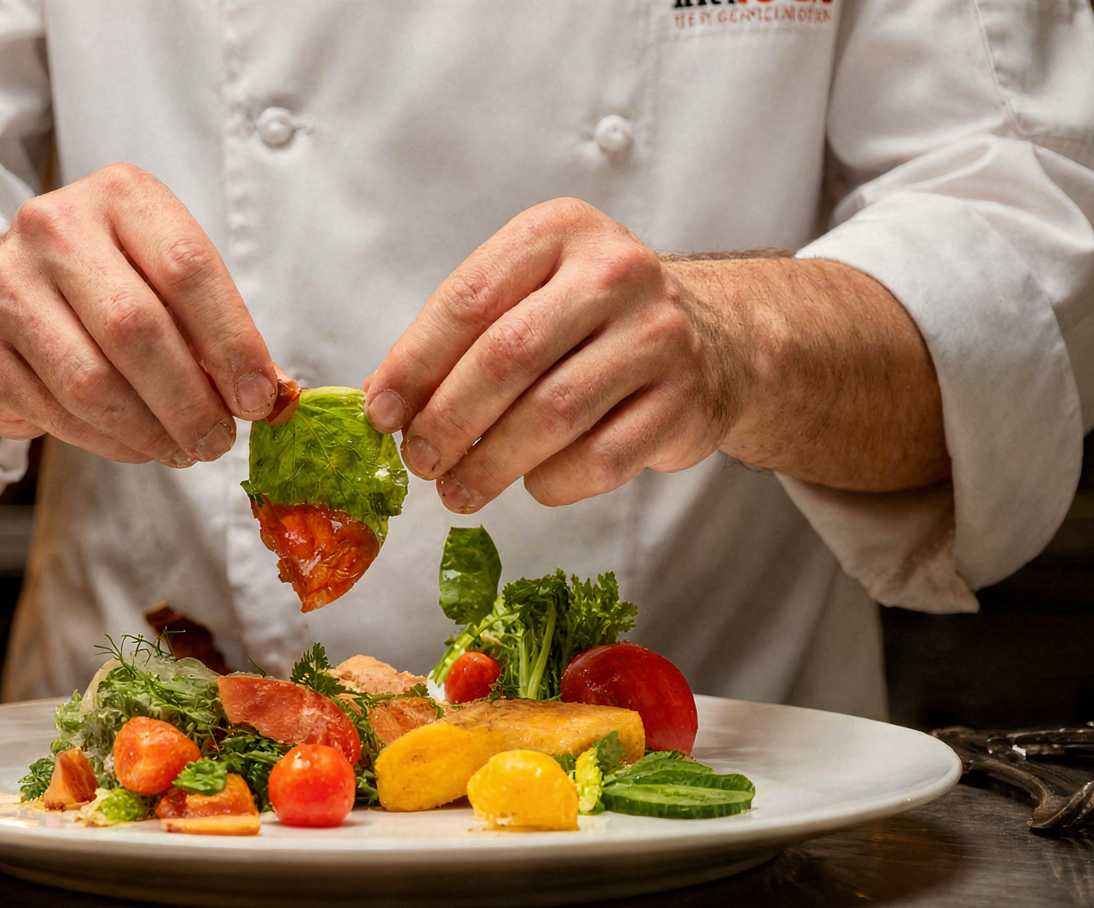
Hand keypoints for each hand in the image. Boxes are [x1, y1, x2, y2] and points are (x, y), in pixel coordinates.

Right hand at [0, 163, 279, 465]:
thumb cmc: (102, 287)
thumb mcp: (164, 281)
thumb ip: (216, 331)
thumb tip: (272, 396)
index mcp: (120, 195)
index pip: (187, 266)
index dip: (231, 340)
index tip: (259, 398)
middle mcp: (56, 227)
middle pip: (136, 327)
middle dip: (189, 400)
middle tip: (218, 440)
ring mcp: (9, 284)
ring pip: (92, 382)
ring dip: (150, 431)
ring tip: (182, 450)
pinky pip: (58, 413)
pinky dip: (109, 442)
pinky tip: (136, 445)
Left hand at [363, 199, 750, 510]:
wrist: (714, 338)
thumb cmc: (590, 320)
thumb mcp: (526, 296)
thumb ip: (458, 337)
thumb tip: (383, 401)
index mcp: (559, 231)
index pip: (468, 299)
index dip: (414, 364)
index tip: (379, 413)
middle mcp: (614, 273)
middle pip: (507, 357)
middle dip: (447, 420)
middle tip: (419, 461)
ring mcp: (657, 336)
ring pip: (552, 414)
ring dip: (490, 464)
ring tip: (458, 488)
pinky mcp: (684, 402)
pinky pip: (600, 460)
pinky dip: (552, 483)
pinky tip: (532, 483)